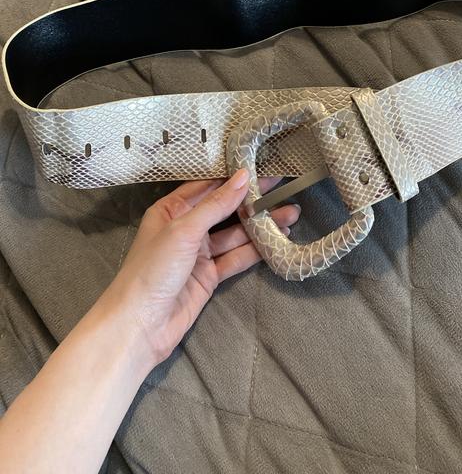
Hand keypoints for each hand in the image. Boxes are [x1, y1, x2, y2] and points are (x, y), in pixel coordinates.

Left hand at [98, 169, 298, 369]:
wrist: (139, 326)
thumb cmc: (153, 269)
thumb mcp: (184, 230)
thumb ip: (216, 204)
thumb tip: (244, 176)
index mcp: (171, 210)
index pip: (208, 186)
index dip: (234, 177)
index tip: (262, 166)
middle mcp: (185, 228)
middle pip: (225, 209)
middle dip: (253, 201)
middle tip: (284, 188)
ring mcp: (199, 253)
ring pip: (235, 233)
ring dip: (261, 225)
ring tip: (291, 213)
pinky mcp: (210, 276)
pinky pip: (236, 257)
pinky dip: (256, 249)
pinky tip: (278, 239)